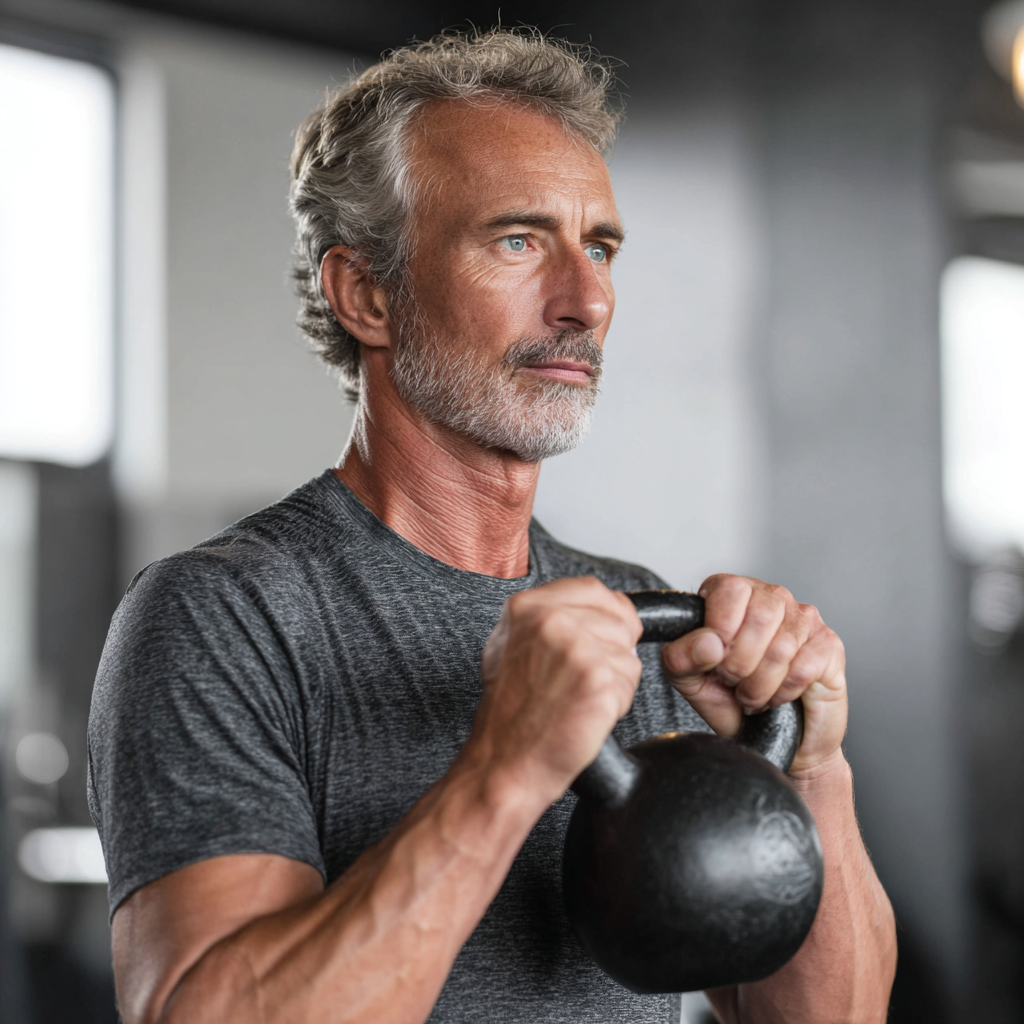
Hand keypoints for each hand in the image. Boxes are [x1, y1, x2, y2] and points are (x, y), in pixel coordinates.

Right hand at [469, 577, 642, 802]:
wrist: (505, 761)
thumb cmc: (508, 712)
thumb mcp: (509, 645)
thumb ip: (546, 615)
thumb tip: (595, 603)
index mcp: (528, 607)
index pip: (593, 589)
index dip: (610, 613)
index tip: (605, 635)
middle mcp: (551, 621)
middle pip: (619, 622)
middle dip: (613, 652)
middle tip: (581, 680)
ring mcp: (576, 649)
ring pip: (628, 654)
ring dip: (614, 680)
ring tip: (578, 698)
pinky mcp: (598, 681)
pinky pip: (630, 683)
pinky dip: (616, 703)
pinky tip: (586, 713)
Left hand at [660, 575, 846, 773]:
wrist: (768, 734)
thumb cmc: (728, 699)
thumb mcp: (688, 679)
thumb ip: (682, 656)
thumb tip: (707, 643)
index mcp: (732, 592)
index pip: (729, 589)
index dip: (719, 630)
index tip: (714, 659)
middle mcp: (770, 597)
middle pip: (759, 617)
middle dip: (739, 664)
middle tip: (733, 682)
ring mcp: (803, 618)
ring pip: (782, 647)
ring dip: (759, 685)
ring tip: (751, 693)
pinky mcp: (828, 645)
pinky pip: (803, 668)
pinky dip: (783, 693)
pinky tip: (776, 696)